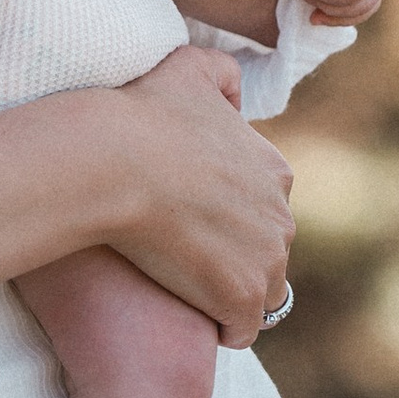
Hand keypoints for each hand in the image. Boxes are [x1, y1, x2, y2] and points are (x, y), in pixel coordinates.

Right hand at [101, 46, 297, 345]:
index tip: (194, 218)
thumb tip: (235, 96)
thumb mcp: (189, 68)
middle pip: (266, 250)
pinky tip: (194, 317)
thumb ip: (221, 72)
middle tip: (187, 255)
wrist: (116, 162)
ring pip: (261, 293)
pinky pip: (241, 329)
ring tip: (192, 291)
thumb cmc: (144, 114)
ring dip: (233, 294)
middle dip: (236, 256)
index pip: (264, 206)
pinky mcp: (240, 297)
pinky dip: (223, 327)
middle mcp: (282, 217)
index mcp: (274, 171)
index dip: (230, 215)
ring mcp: (266, 260)